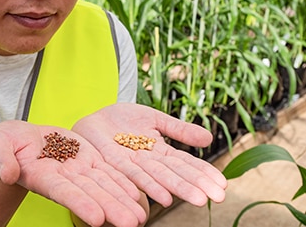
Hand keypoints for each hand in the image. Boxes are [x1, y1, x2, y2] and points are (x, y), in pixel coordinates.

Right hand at [0, 120, 146, 226]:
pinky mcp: (87, 159)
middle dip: (111, 208)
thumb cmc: (7, 143)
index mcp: (42, 176)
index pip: (63, 192)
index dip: (80, 204)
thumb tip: (8, 174)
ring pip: (103, 185)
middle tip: (132, 223)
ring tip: (142, 217)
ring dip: (122, 200)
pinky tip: (137, 194)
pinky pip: (107, 171)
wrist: (22, 140)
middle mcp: (64, 178)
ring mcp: (77, 170)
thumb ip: (2, 159)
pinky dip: (122, 182)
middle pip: (90, 194)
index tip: (97, 218)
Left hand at [72, 103, 227, 207]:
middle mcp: (148, 162)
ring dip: (177, 189)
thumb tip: (209, 139)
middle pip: (175, 174)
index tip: (223, 185)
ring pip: (157, 178)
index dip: (203, 174)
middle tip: (219, 197)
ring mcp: (131, 164)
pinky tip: (162, 197)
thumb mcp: (154, 119)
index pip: (186, 164)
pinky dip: (147, 186)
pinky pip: (131, 175)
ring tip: (197, 199)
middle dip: (196, 185)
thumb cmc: (123, 120)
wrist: (94, 118)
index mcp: (160, 152)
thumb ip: (178, 130)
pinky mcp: (112, 162)